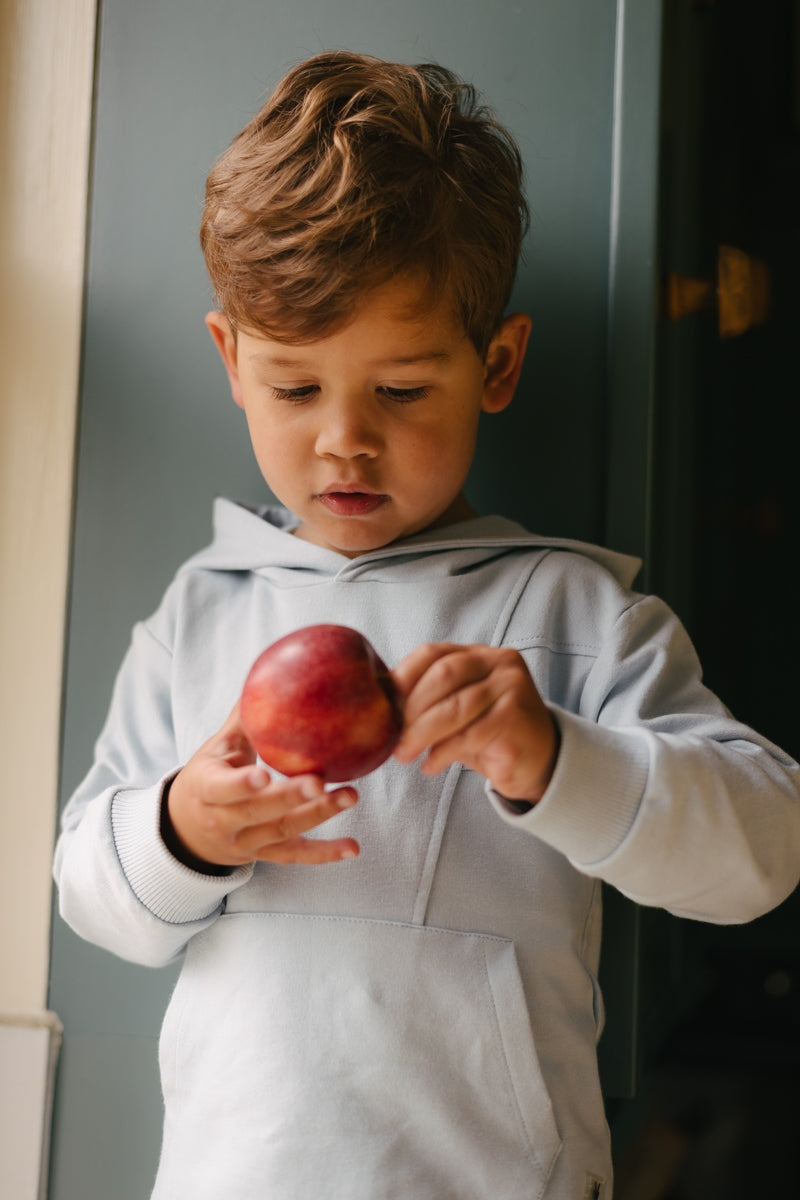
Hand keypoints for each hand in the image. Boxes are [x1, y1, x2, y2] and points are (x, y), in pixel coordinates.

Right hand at [166, 705, 358, 867]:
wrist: (188, 830)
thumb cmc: (208, 776)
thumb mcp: (216, 748)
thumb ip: (243, 719)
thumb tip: (267, 673)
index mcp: (207, 789)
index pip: (221, 789)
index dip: (241, 785)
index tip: (263, 775)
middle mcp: (224, 821)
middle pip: (258, 812)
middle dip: (290, 798)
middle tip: (320, 781)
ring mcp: (246, 842)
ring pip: (282, 832)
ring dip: (318, 815)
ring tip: (350, 796)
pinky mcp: (265, 855)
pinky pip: (296, 856)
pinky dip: (325, 853)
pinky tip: (353, 848)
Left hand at [392, 643, 558, 802]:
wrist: (539, 760)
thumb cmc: (489, 733)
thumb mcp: (458, 708)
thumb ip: (431, 699)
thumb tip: (381, 704)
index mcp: (480, 654)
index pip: (433, 653)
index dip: (404, 675)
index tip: (382, 701)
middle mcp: (500, 664)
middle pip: (444, 676)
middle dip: (411, 707)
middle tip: (392, 736)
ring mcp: (512, 689)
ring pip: (456, 707)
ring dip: (422, 733)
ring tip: (405, 754)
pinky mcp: (516, 720)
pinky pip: (470, 735)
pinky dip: (443, 752)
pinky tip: (431, 765)